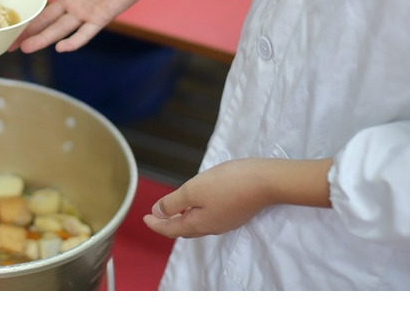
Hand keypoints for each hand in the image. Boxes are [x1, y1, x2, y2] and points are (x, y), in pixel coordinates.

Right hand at [11, 0, 155, 53]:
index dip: (22, 5)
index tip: (4, 16)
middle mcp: (69, 0)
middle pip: (43, 18)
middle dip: (26, 30)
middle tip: (8, 42)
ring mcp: (83, 11)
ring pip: (59, 28)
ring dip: (44, 39)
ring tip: (25, 48)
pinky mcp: (99, 19)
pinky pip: (84, 34)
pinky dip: (73, 41)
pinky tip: (60, 47)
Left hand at [143, 157, 332, 238]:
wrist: (266, 181)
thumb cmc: (228, 183)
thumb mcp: (194, 190)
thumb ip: (174, 202)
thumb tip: (159, 213)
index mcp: (199, 224)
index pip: (171, 229)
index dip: (156, 224)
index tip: (144, 218)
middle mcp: (213, 227)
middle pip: (185, 229)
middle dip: (168, 223)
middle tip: (156, 215)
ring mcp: (226, 220)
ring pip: (198, 223)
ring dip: (182, 217)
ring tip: (173, 208)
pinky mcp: (236, 211)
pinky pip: (209, 216)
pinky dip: (197, 212)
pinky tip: (197, 202)